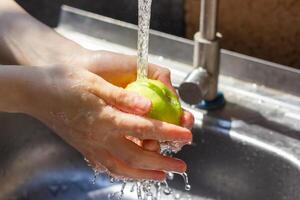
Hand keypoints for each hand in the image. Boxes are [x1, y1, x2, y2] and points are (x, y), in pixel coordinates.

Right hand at [27, 65, 191, 179]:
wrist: (37, 93)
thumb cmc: (65, 83)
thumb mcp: (95, 83)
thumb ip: (123, 96)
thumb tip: (148, 105)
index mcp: (107, 118)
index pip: (146, 128)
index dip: (169, 132)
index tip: (187, 134)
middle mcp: (101, 137)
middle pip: (138, 156)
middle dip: (163, 161)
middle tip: (182, 165)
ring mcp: (92, 146)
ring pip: (123, 168)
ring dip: (145, 173)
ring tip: (162, 175)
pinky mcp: (86, 149)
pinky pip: (108, 167)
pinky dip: (125, 174)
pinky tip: (133, 173)